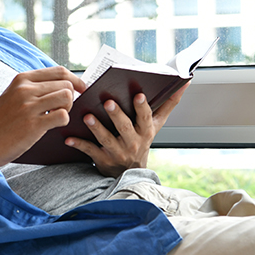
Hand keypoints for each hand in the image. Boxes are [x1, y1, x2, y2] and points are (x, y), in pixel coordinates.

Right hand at [0, 66, 87, 166]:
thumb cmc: (1, 121)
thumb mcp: (13, 95)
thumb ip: (33, 87)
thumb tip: (63, 83)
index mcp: (22, 79)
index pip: (60, 71)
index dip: (76, 80)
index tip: (82, 89)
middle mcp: (26, 89)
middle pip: (66, 84)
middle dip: (71, 98)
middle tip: (61, 109)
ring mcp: (29, 106)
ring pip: (67, 97)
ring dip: (67, 108)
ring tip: (55, 116)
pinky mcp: (33, 125)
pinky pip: (63, 116)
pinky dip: (62, 121)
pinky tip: (51, 126)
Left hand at [65, 83, 189, 176]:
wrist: (130, 173)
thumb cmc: (142, 140)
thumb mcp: (156, 124)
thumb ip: (169, 103)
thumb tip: (186, 81)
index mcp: (145, 131)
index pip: (145, 117)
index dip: (142, 107)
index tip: (138, 95)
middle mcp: (133, 142)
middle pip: (125, 128)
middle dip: (117, 115)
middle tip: (108, 102)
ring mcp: (117, 152)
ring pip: (106, 139)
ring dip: (96, 128)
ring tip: (87, 116)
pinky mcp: (102, 160)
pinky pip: (90, 151)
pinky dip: (79, 144)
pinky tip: (68, 137)